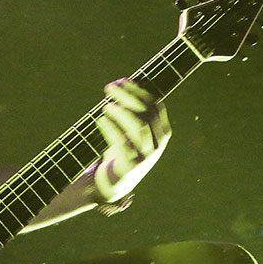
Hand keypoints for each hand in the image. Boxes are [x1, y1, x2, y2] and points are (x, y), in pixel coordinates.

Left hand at [89, 78, 170, 203]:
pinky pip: (122, 143)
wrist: (114, 183)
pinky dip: (111, 129)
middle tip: (110, 87)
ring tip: (106, 106)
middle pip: (146, 113)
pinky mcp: (131, 165)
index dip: (138, 90)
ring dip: (121, 112)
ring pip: (138, 126)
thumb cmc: (121, 150)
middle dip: (128, 96)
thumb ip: (132, 111)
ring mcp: (146, 156)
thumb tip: (121, 83)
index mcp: (162, 133)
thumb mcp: (131, 131)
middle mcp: (158, 144)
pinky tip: (101, 121)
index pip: (154, 105)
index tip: (122, 80)